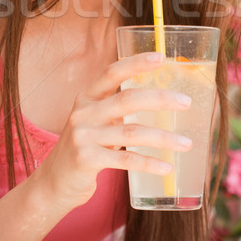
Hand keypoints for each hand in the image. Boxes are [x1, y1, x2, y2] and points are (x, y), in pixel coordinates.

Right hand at [37, 52, 191, 210]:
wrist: (54, 183)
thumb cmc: (85, 149)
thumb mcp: (95, 122)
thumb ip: (117, 110)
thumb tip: (160, 100)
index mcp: (87, 98)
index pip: (112, 72)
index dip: (136, 63)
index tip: (160, 57)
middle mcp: (83, 112)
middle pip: (128, 99)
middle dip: (161, 99)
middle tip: (186, 103)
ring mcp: (83, 136)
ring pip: (132, 132)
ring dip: (163, 138)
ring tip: (186, 144)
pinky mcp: (86, 160)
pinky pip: (126, 159)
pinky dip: (149, 163)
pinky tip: (166, 167)